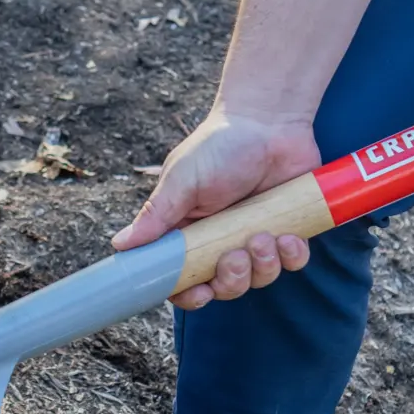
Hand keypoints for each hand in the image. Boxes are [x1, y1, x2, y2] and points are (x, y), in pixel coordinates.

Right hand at [112, 110, 321, 309]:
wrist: (269, 118)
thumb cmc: (219, 144)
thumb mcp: (182, 179)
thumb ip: (156, 215)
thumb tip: (119, 245)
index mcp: (189, 232)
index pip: (182, 278)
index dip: (189, 294)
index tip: (201, 293)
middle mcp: (221, 240)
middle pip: (224, 286)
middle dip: (232, 280)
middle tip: (236, 255)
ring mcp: (256, 237)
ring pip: (260, 278)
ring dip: (263, 265)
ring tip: (265, 234)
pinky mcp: (289, 230)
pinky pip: (293, 262)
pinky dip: (293, 256)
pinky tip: (290, 236)